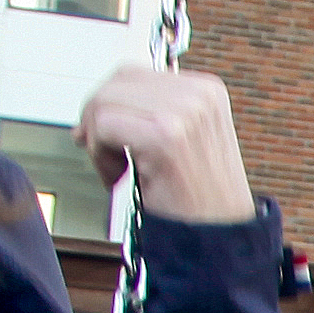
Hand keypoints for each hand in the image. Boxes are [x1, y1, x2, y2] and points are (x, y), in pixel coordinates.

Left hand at [73, 63, 253, 226]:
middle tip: (108, 155)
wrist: (219, 238)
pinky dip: (100, 156)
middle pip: (115, 82)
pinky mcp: (166, 135)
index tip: (110, 139)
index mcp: (206, 89)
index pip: (133, 74)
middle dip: (98, 119)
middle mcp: (199, 94)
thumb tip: (94, 109)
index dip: (111, 106)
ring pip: (104, 102)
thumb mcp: (183, 140)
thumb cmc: (198, 200)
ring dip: (99, 140)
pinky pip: (103, 125)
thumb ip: (149, 114)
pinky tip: (122, 175)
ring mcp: (184, 112)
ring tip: (121, 169)